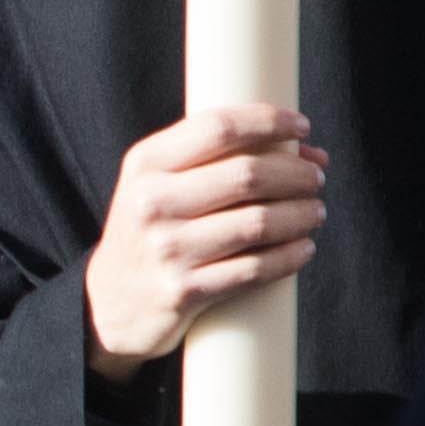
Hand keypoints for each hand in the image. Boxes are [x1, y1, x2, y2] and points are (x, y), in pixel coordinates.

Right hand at [84, 104, 324, 375]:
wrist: (109, 303)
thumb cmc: (149, 232)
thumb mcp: (160, 185)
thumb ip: (218, 161)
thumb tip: (307, 151)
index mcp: (145, 164)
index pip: (218, 127)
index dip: (269, 122)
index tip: (301, 126)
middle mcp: (152, 202)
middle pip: (248, 175)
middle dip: (296, 173)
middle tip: (315, 177)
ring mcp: (167, 249)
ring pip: (258, 223)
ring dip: (301, 215)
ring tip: (315, 211)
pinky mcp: (183, 291)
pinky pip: (254, 270)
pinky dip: (289, 257)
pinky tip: (304, 249)